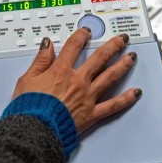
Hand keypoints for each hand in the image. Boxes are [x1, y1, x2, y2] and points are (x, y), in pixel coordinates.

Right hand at [12, 28, 141, 132]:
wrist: (35, 130)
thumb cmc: (29, 108)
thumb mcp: (27, 79)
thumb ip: (40, 61)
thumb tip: (47, 46)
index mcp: (61, 71)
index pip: (74, 46)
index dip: (81, 36)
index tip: (87, 32)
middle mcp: (78, 81)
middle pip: (100, 58)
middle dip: (112, 46)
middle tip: (122, 39)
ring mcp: (87, 97)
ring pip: (110, 77)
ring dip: (122, 65)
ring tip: (131, 57)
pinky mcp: (92, 114)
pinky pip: (113, 105)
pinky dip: (126, 99)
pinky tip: (135, 93)